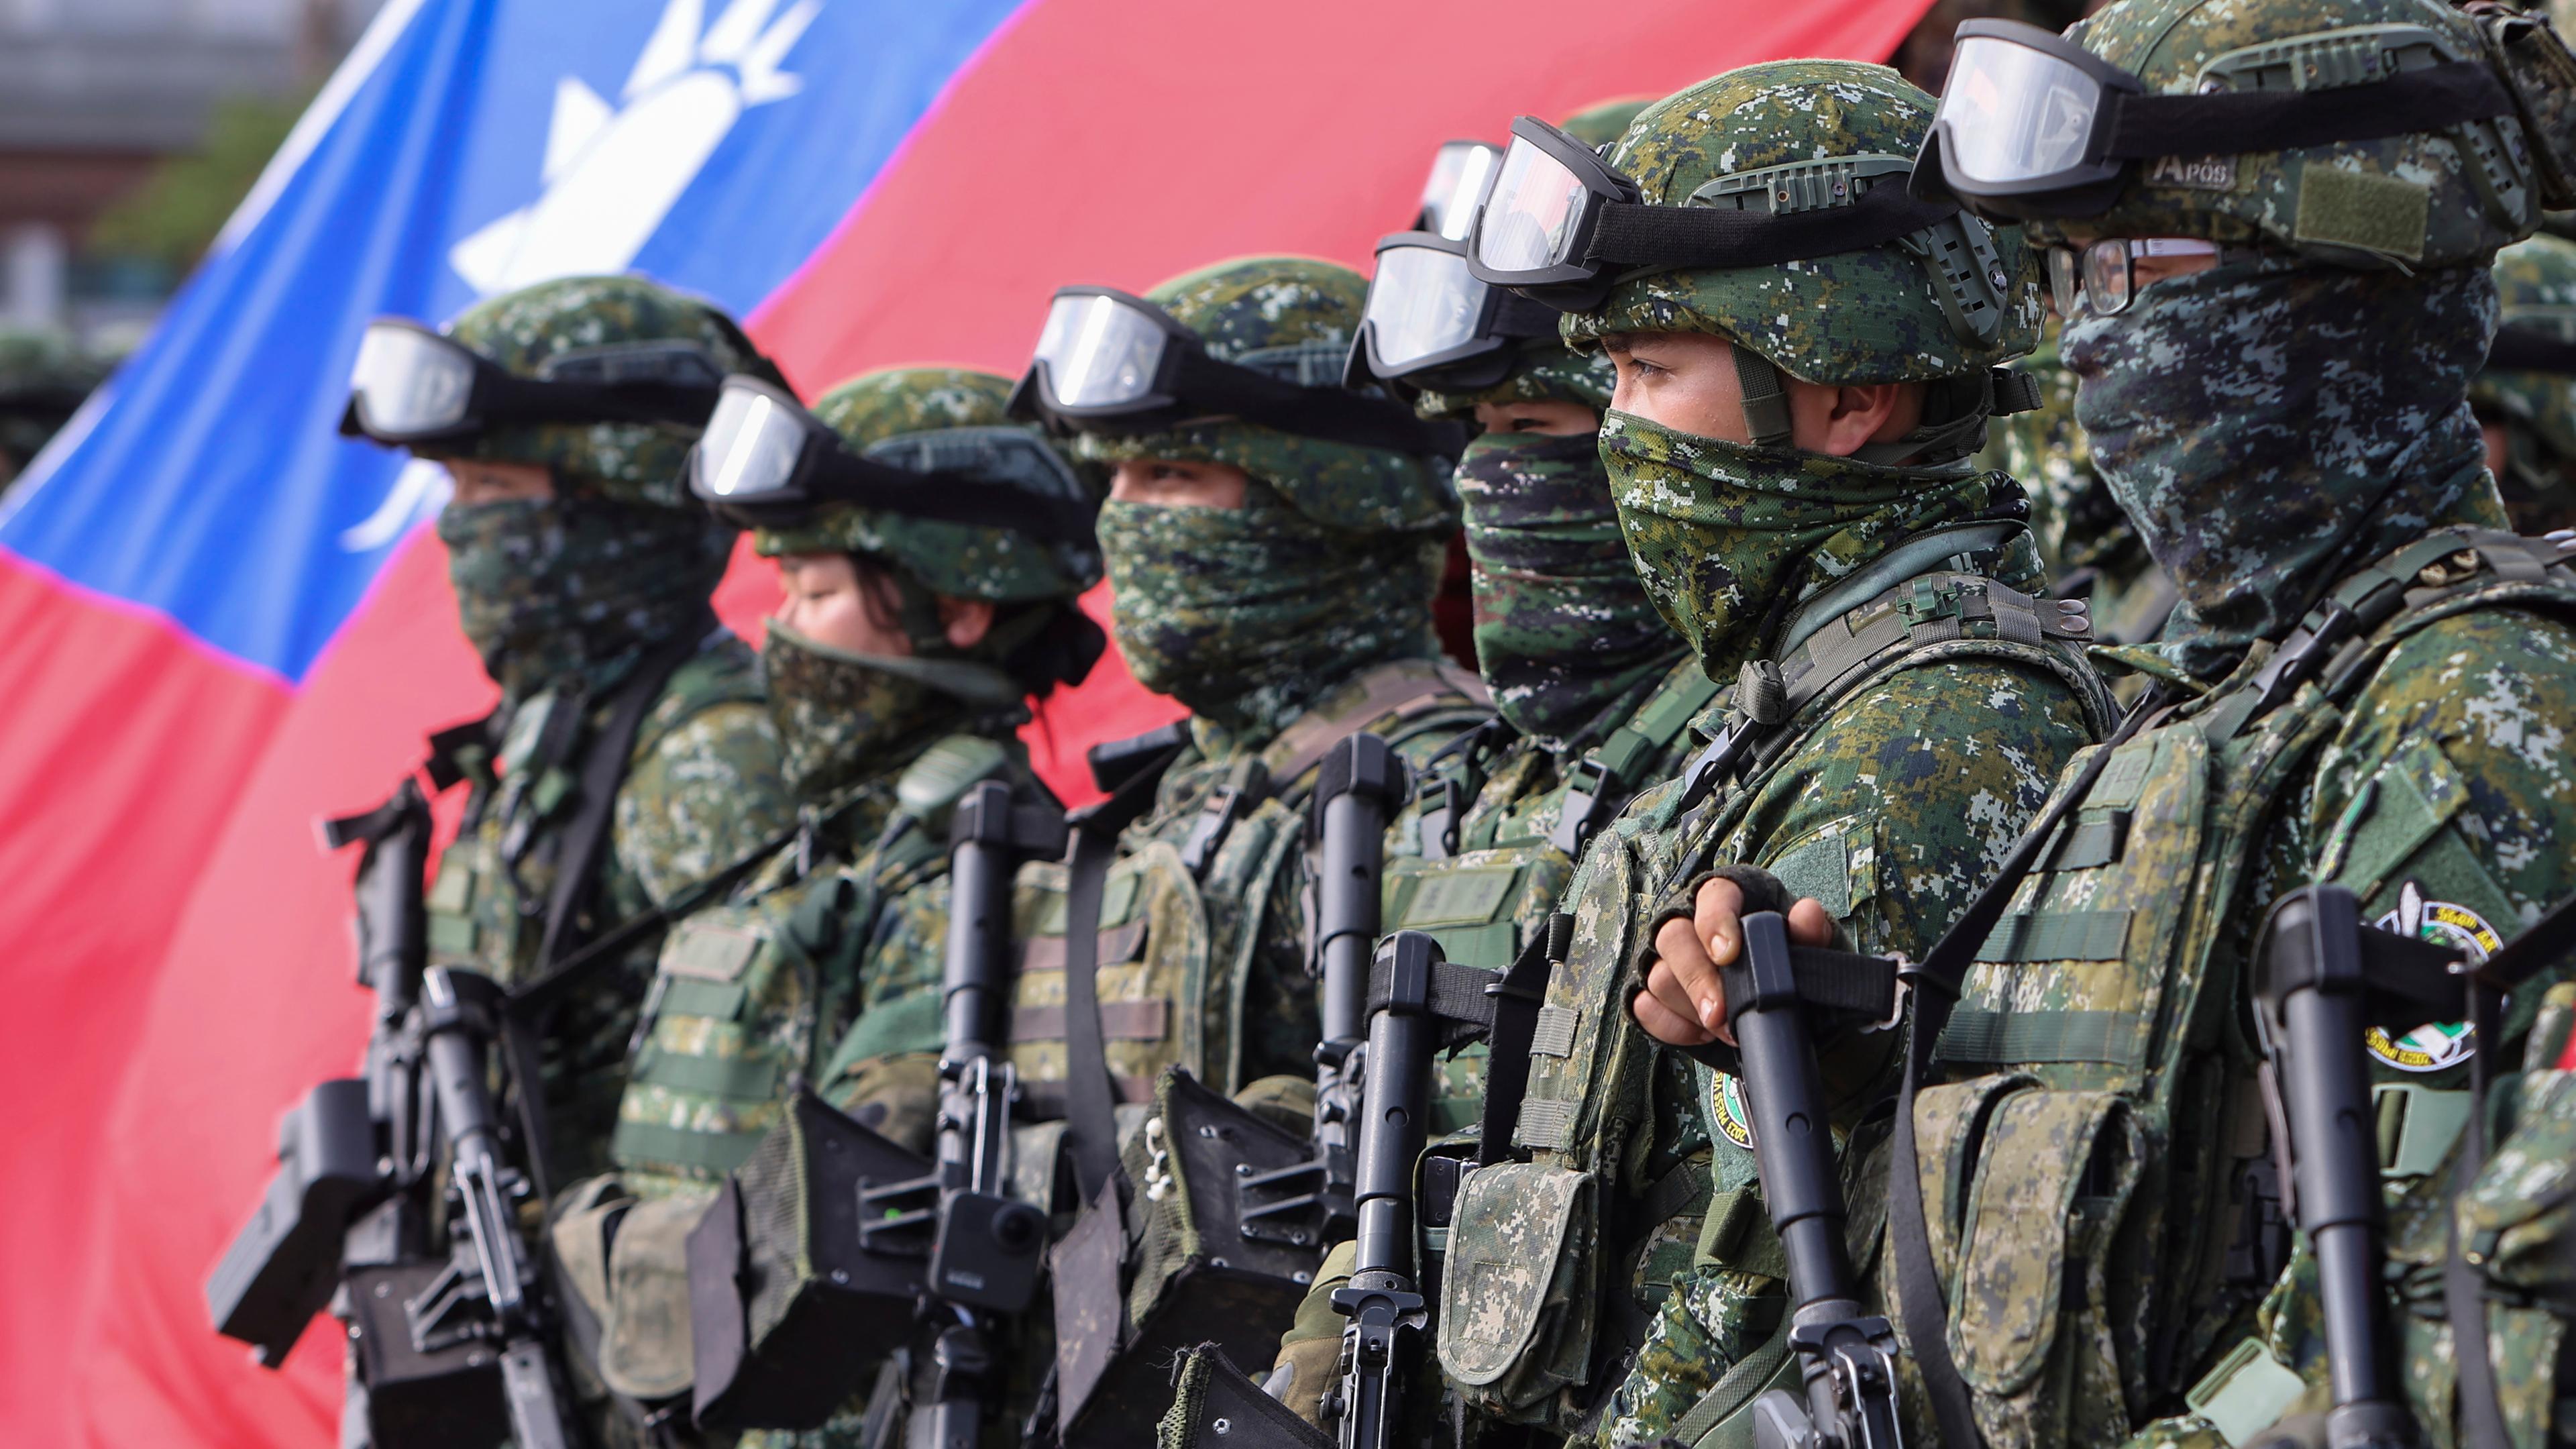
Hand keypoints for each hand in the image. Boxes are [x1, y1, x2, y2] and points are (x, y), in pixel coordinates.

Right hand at [1630, 877, 1835, 1046]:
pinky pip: (1646, 1007)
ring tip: (1725, 1029)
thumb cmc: (1790, 973)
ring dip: (1691, 1008)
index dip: (1715, 921)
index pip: (1712, 896)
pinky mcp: (1652, 993)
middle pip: (1673, 938)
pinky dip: (1674, 1027)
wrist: (1781, 1016)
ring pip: (1658, 976)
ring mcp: (1666, 959)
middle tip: (1721, 1013)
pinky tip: (1702, 1035)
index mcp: (1731, 900)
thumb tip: (1808, 913)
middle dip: (1697, 980)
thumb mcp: (1810, 955)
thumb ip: (1811, 934)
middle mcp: (1690, 922)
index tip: (1728, 953)